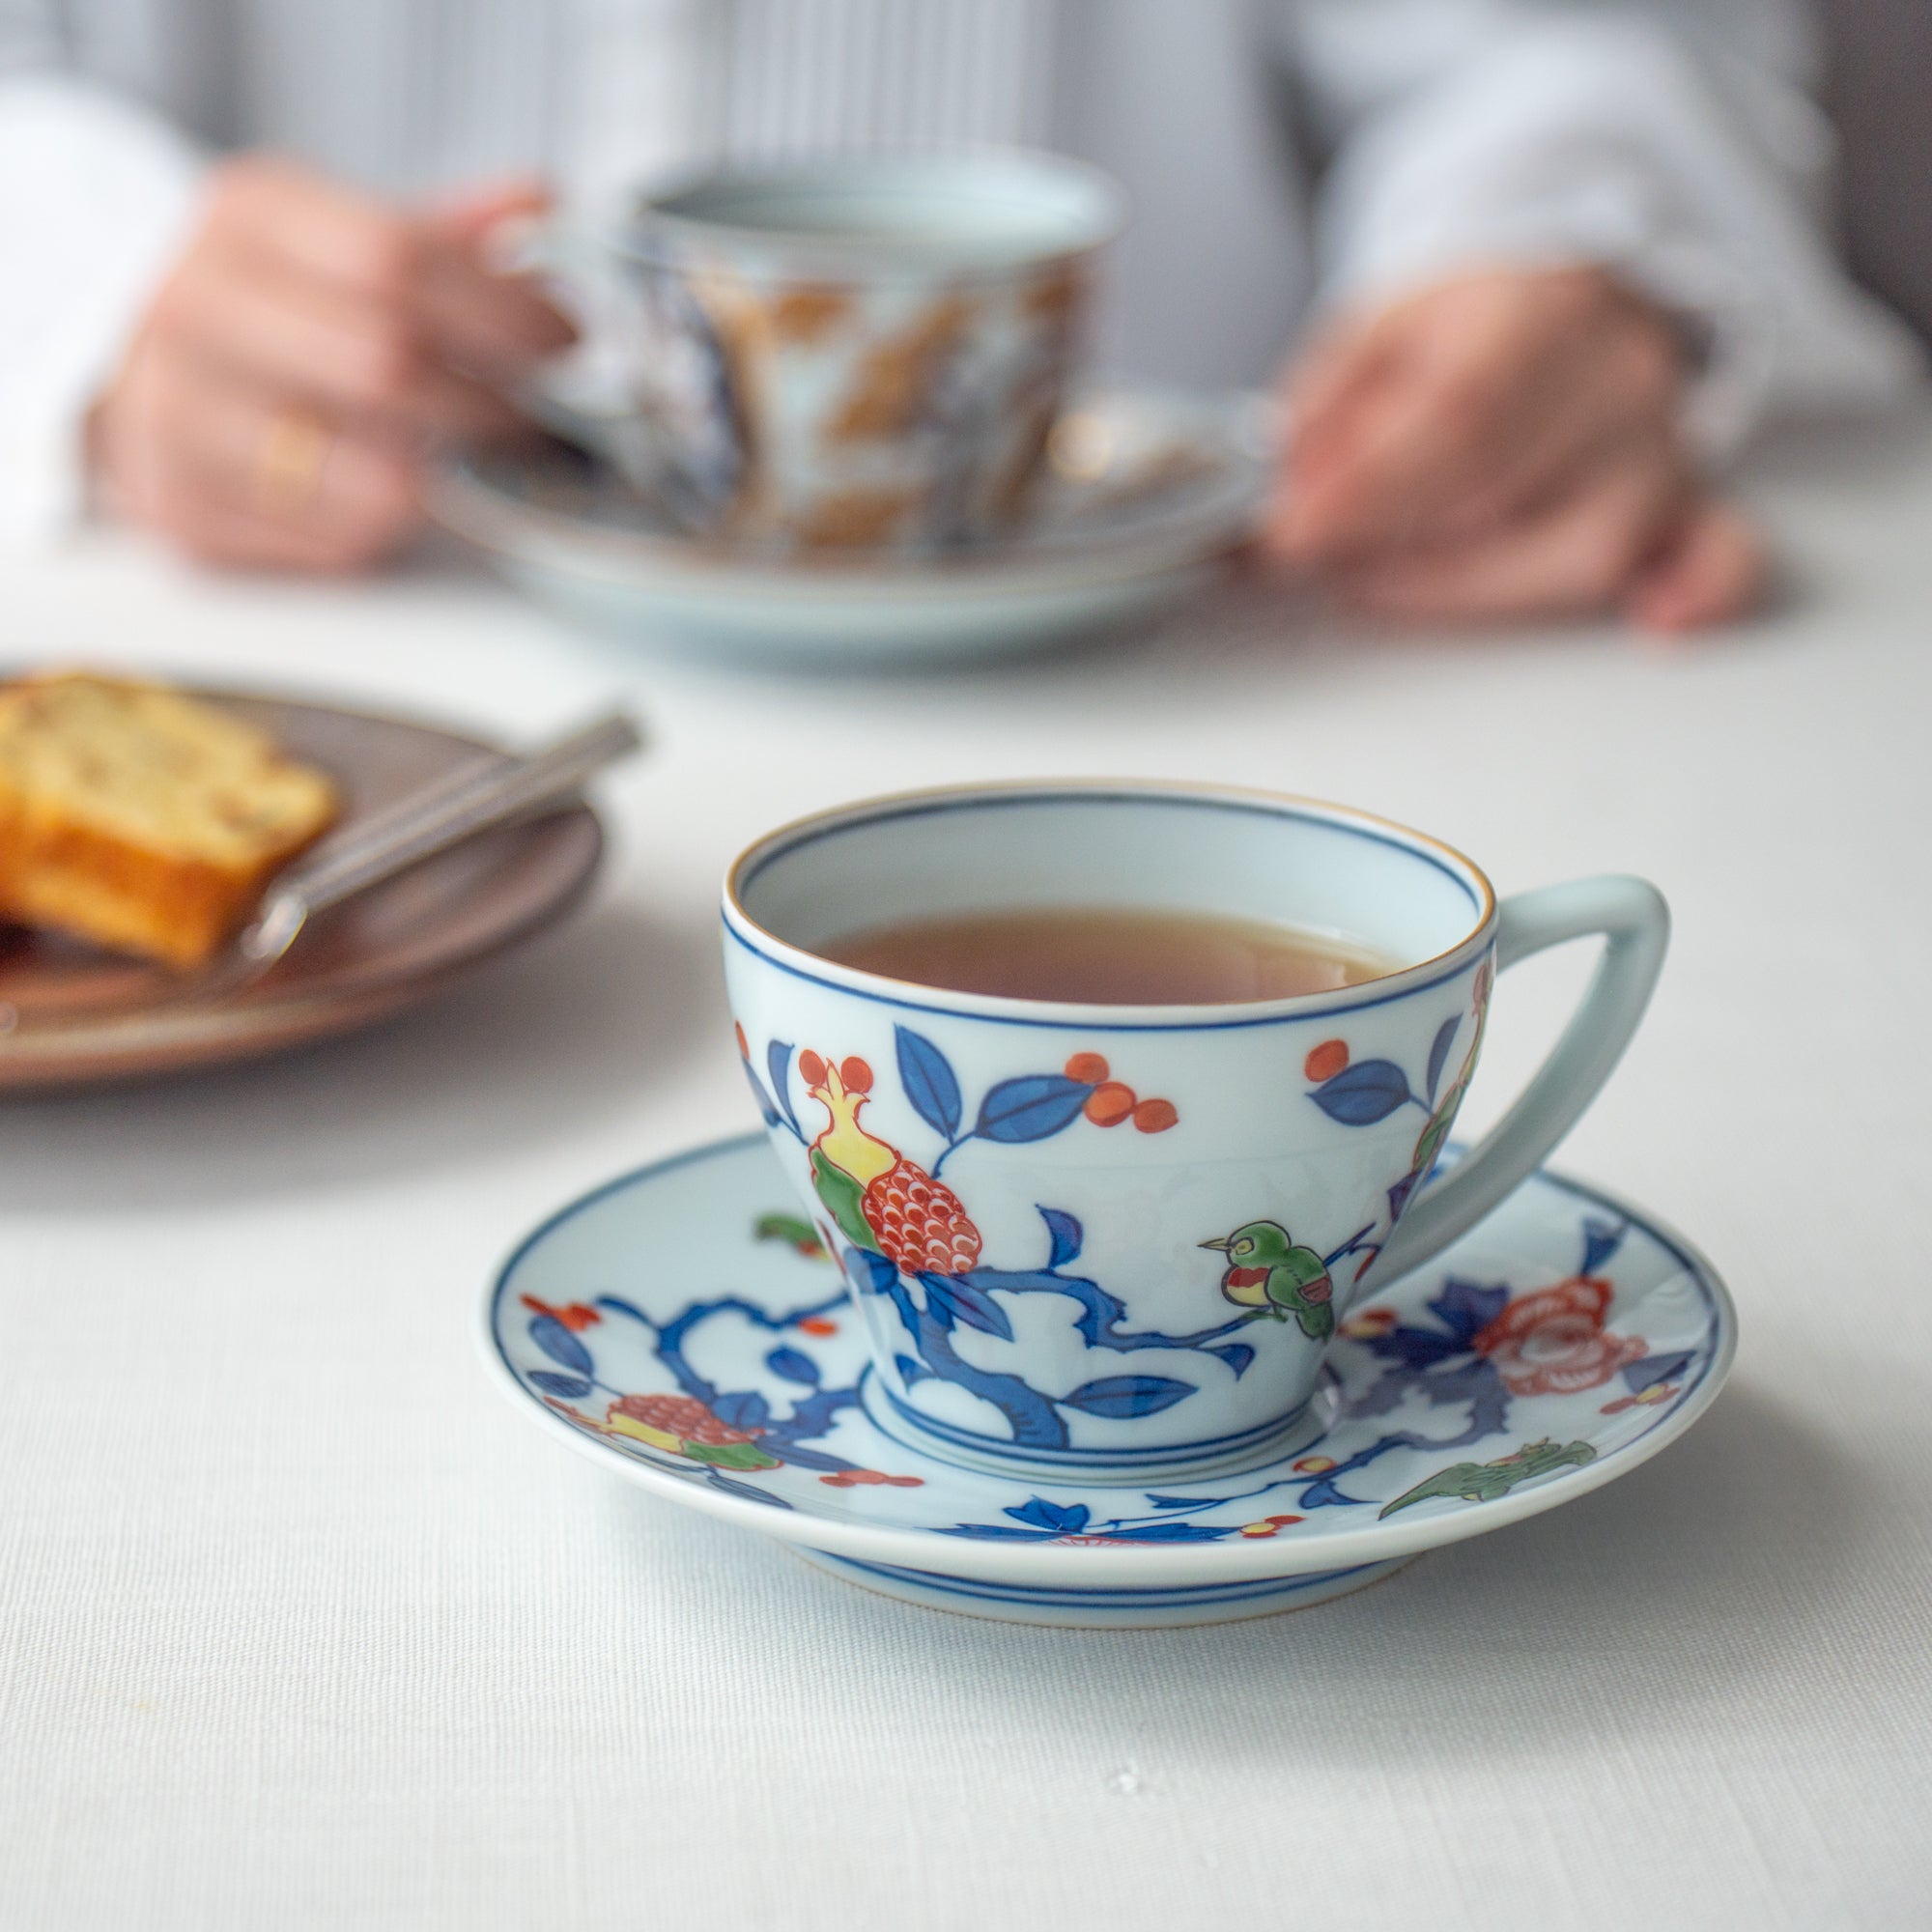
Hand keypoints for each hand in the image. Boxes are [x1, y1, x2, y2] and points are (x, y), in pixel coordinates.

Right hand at [90, 156, 574, 571]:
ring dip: (452, 479)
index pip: (394, 259)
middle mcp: (194, 308)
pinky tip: (402, 497)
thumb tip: (545, 208)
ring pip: (371, 474)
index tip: (561, 341)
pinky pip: (339, 543)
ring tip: (479, 462)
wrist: (143, 372)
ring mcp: (178, 414)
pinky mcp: (188, 510)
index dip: (500, 310)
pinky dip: (395, 529)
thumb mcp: (345, 237)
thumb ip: (447, 232)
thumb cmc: (275, 309)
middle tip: (538, 421)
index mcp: (246, 218)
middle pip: (388, 365)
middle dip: (491, 404)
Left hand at [1266, 267, 1764, 633]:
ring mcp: (1663, 450)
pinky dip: (1696, 591)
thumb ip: (1325, 411)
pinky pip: (1720, 556)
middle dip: (1390, 543)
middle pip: (1509, 490)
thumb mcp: (1374, 334)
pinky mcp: (1689, 507)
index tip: (1292, 532)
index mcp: (1540, 311)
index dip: (1369, 488)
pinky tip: (1658, 620)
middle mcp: (1620, 379)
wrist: (1564, 302)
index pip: (1459, 416)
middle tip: (1313, 555)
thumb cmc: (1466, 330)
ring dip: (1469, 587)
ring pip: (1582, 551)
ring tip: (1386, 575)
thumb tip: (1283, 492)